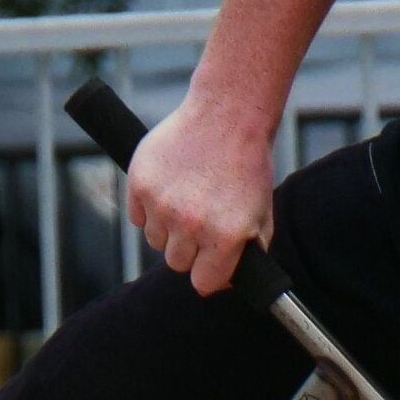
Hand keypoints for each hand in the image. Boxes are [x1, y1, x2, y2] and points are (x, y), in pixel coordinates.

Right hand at [127, 101, 274, 293]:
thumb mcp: (261, 214)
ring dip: (168, 228)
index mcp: (226, 237)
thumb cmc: (247, 166)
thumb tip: (229, 281)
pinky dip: (149, 208)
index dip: (208, 273)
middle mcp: (192, 225)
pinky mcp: (140, 184)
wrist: (227, 116)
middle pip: (177, 263)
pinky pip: (138, 217)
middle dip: (188, 248)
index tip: (210, 261)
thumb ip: (249, 252)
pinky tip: (170, 185)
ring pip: (155, 240)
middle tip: (200, 220)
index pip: (203, 283)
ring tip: (187, 197)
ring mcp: (163, 204)